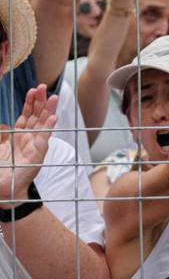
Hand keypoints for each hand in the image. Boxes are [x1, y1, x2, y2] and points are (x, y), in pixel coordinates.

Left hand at [0, 85, 56, 204]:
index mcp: (19, 135)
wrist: (4, 190)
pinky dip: (49, 129)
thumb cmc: (2, 169)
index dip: (29, 102)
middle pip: (37, 116)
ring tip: (53, 98)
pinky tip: (53, 118)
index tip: (32, 90)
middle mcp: (29, 139)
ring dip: (49, 111)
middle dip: (40, 101)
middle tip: (44, 87)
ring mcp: (35, 147)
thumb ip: (0, 133)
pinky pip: (44, 140)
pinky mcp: (37, 156)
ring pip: (43, 125)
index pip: (27, 115)